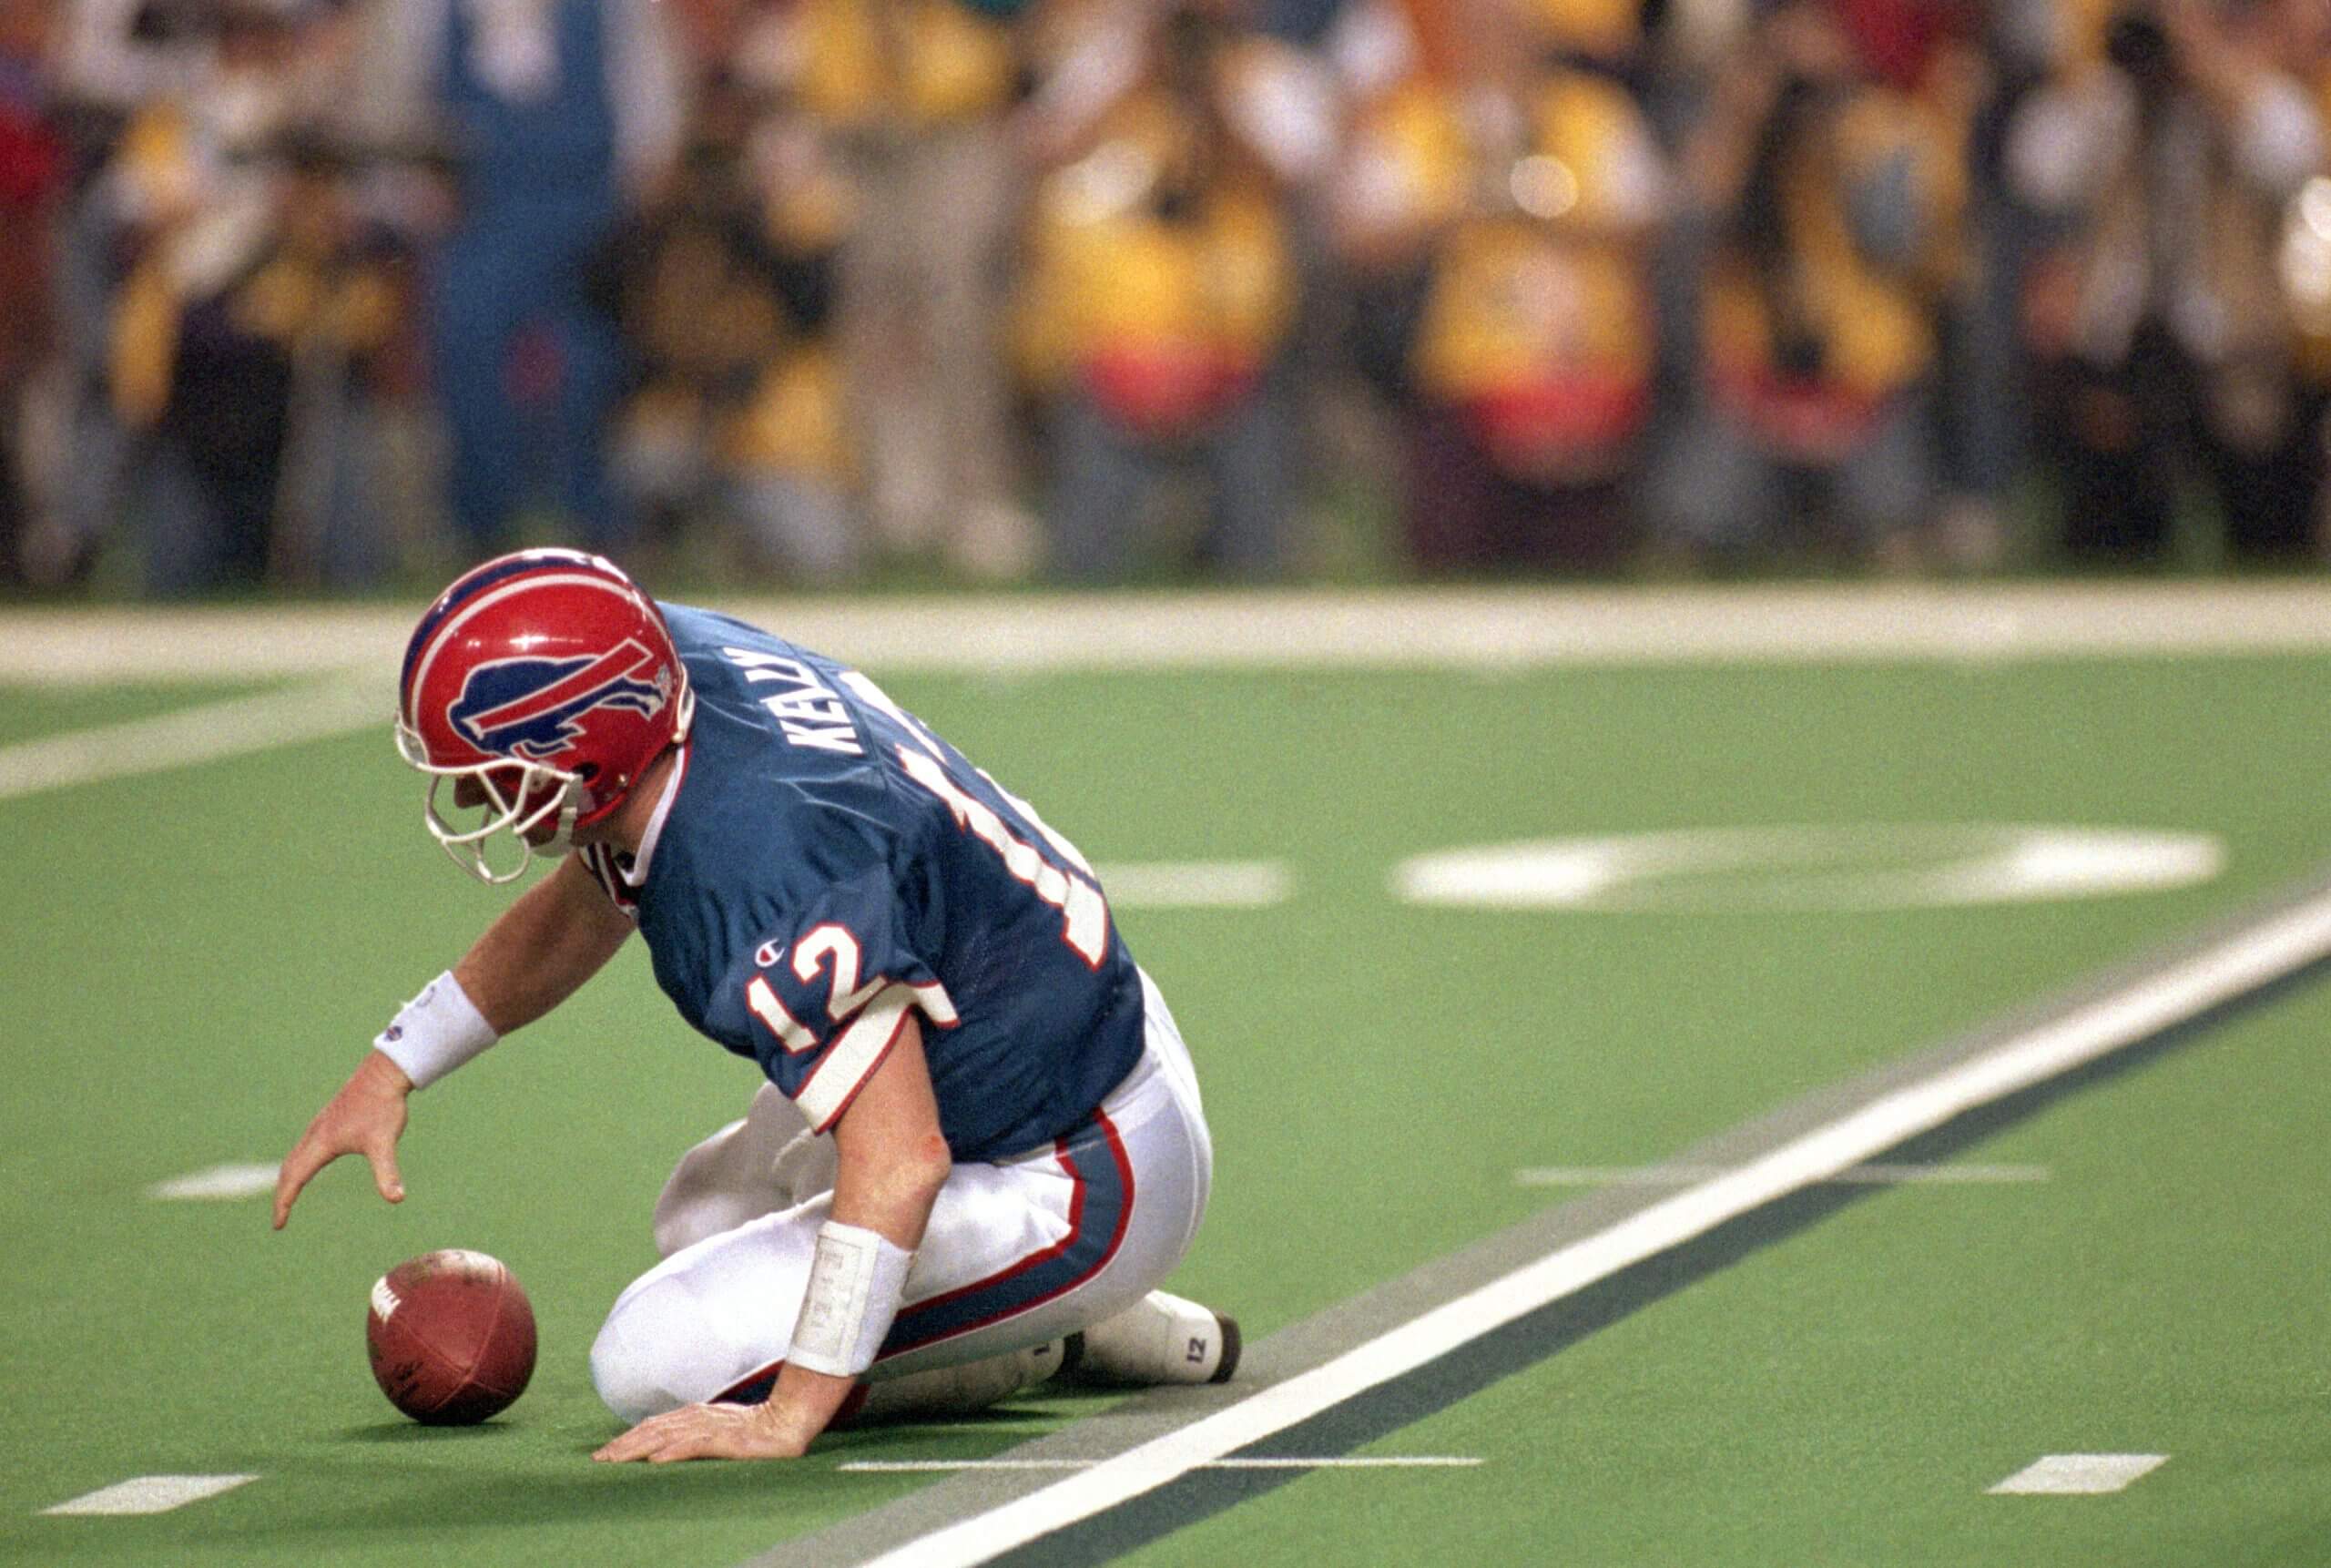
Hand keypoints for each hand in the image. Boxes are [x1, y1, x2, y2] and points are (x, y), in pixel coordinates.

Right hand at [272, 1050, 412, 1228]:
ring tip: (288, 1196)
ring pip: (295, 1156)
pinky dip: (298, 1162)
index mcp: (321, 1143)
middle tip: (280, 1218)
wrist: (384, 1073)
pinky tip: (310, 1164)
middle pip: (288, 1169)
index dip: (284, 1203)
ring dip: (288, 1178)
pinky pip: (305, 1146)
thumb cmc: (383, 1106)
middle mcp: (315, 1134)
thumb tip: (397, 1199)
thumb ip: (387, 1173)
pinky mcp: (329, 1118)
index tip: (278, 1225)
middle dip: (282, 1194)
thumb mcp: (384, 1143)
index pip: (294, 1179)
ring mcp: (320, 1125)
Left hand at [592, 1397, 818, 1463]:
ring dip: (638, 1447)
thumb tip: (663, 1449)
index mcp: (696, 1415)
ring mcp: (711, 1426)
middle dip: (623, 1444)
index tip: (606, 1453)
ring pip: (667, 1436)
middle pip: (653, 1429)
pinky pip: (695, 1445)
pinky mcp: (726, 1439)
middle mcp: (698, 1417)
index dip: (628, 1438)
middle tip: (599, 1460)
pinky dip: (674, 1451)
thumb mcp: (721, 1430)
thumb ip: (695, 1435)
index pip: (654, 1425)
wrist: (789, 1420)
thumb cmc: (757, 1428)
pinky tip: (656, 1459)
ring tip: (616, 1460)